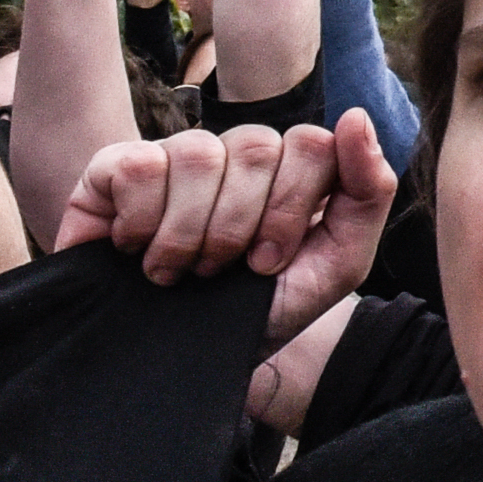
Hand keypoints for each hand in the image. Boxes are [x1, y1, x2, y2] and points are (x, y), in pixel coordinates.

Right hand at [59, 112, 395, 344]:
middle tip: (222, 270)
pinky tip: (137, 250)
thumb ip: (368, 192)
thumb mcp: (335, 263)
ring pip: (198, 154)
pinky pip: (139, 166)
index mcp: (291, 166)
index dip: (289, 209)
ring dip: (190, 233)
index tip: (268, 264)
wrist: (183, 364)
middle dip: (241, 227)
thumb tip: (356, 116)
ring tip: (179, 270)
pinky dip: (141, 222)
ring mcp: (175, 155)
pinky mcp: (114, 168)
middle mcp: (235, 152)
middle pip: (256, 146)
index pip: (311, 143)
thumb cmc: (262, 309)